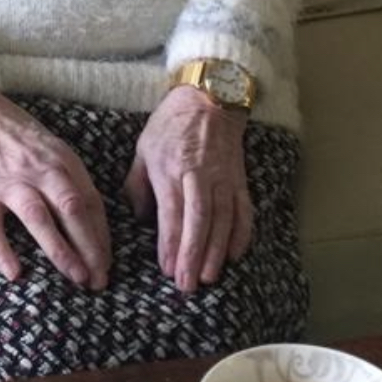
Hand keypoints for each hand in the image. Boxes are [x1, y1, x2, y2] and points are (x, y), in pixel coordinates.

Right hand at [0, 89, 111, 289]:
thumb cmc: (12, 130)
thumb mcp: (50, 145)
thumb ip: (67, 176)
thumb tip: (86, 215)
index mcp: (61, 160)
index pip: (90, 202)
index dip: (102, 235)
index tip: (107, 262)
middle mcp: (40, 171)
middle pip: (72, 212)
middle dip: (90, 248)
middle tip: (99, 280)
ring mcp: (10, 182)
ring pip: (40, 220)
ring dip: (61, 251)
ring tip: (76, 278)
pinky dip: (3, 251)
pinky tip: (15, 273)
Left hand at [123, 86, 253, 292]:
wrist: (210, 97)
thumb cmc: (170, 124)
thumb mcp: (143, 149)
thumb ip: (138, 185)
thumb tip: (142, 219)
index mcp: (170, 168)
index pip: (172, 213)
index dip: (171, 244)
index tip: (167, 269)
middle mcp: (199, 175)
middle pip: (199, 221)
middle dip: (194, 255)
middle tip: (188, 284)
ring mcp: (223, 177)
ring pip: (223, 220)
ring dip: (217, 251)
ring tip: (210, 276)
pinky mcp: (239, 178)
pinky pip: (243, 210)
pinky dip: (241, 234)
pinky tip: (235, 255)